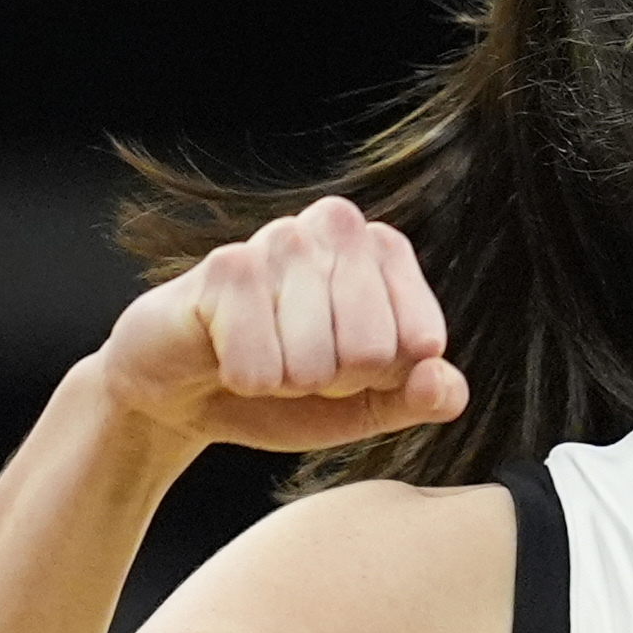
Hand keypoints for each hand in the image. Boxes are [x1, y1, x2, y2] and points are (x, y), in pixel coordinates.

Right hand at [101, 195, 468, 450]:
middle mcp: (337, 227)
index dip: (384, 378)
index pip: (422, 341)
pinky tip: (227, 356)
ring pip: (315, 362)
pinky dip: (246, 380)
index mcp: (384, 250)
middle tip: (300, 366)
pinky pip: (260, 365)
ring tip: (266, 358)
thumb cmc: (288, 389)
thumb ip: (421, 398)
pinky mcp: (225, 267)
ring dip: (286, 383)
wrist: (188, 394)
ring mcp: (279, 239)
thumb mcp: (368, 405)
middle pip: (373, 351)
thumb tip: (445, 385)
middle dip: (334, 381)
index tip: (350, 367)